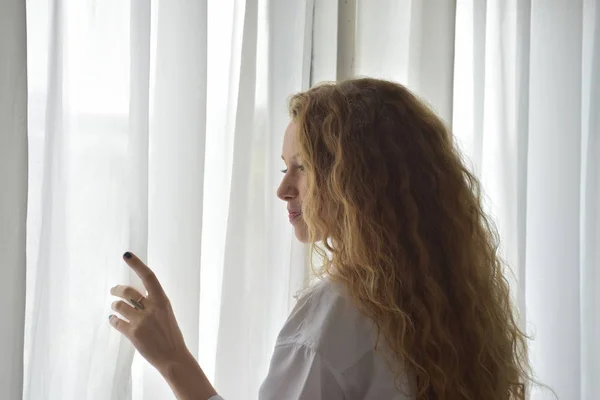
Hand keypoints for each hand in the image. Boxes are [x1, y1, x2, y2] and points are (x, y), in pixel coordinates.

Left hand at [109, 252, 189, 374]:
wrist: (173, 356)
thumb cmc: (170, 334)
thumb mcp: (166, 313)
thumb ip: (153, 303)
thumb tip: (134, 295)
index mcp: (162, 300)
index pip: (148, 277)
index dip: (137, 264)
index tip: (126, 255)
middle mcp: (152, 308)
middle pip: (128, 291)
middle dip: (117, 289)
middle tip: (113, 290)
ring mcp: (142, 321)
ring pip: (119, 306)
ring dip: (115, 306)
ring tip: (115, 308)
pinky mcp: (133, 333)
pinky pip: (116, 321)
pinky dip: (113, 319)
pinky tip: (114, 320)